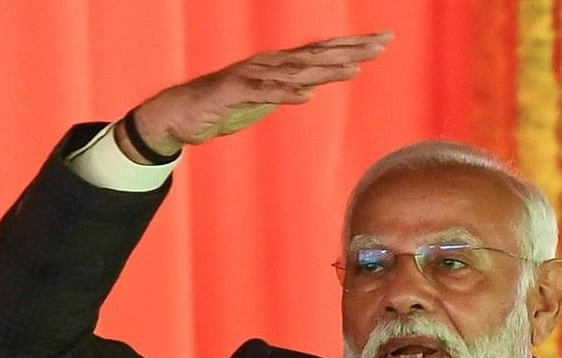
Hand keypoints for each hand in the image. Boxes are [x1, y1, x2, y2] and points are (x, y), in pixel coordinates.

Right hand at [118, 32, 392, 162]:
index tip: (384, 40)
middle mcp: (269, 64)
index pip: (323, 51)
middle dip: (351, 49)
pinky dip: (285, 94)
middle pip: (317, 55)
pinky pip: (263, 94)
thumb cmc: (223, 104)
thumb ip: (288, 88)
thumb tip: (313, 86)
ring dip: (325, 70)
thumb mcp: (265, 96)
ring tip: (355, 68)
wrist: (177, 112)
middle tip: (383, 44)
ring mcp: (252, 76)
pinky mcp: (234, 94)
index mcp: (279, 64)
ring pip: (295, 72)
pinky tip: (306, 96)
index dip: (353, 45)